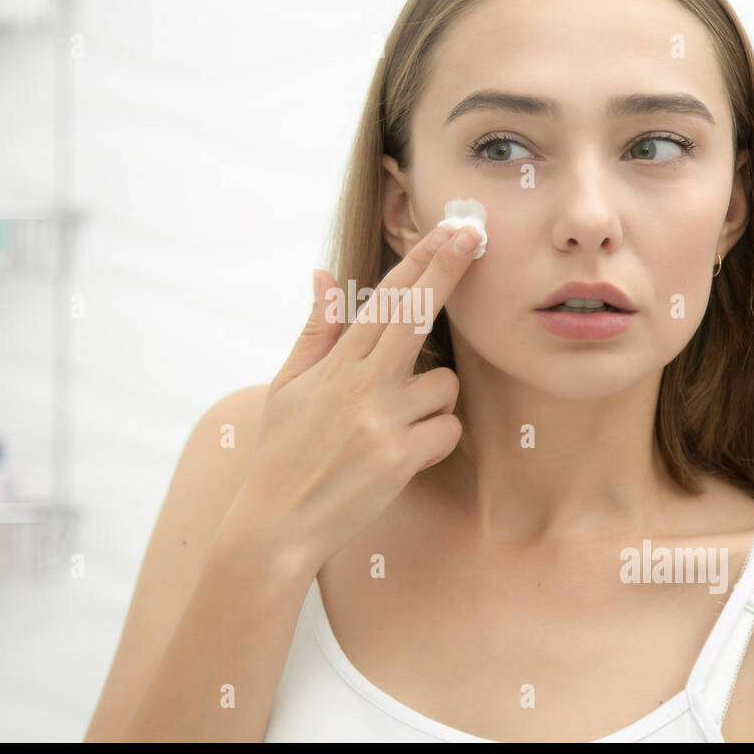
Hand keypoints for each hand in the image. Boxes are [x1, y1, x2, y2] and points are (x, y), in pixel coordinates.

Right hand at [224, 222, 482, 572]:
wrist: (276, 523)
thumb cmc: (282, 451)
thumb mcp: (289, 385)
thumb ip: (317, 330)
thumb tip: (325, 275)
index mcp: (336, 364)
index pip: (386, 299)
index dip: (420, 260)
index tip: (448, 229)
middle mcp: (361, 385)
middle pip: (417, 314)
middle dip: (448, 269)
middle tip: (476, 234)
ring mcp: (382, 421)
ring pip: (445, 384)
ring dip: (434, 399)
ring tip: (396, 424)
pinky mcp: (399, 459)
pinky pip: (447, 430)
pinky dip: (434, 439)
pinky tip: (403, 454)